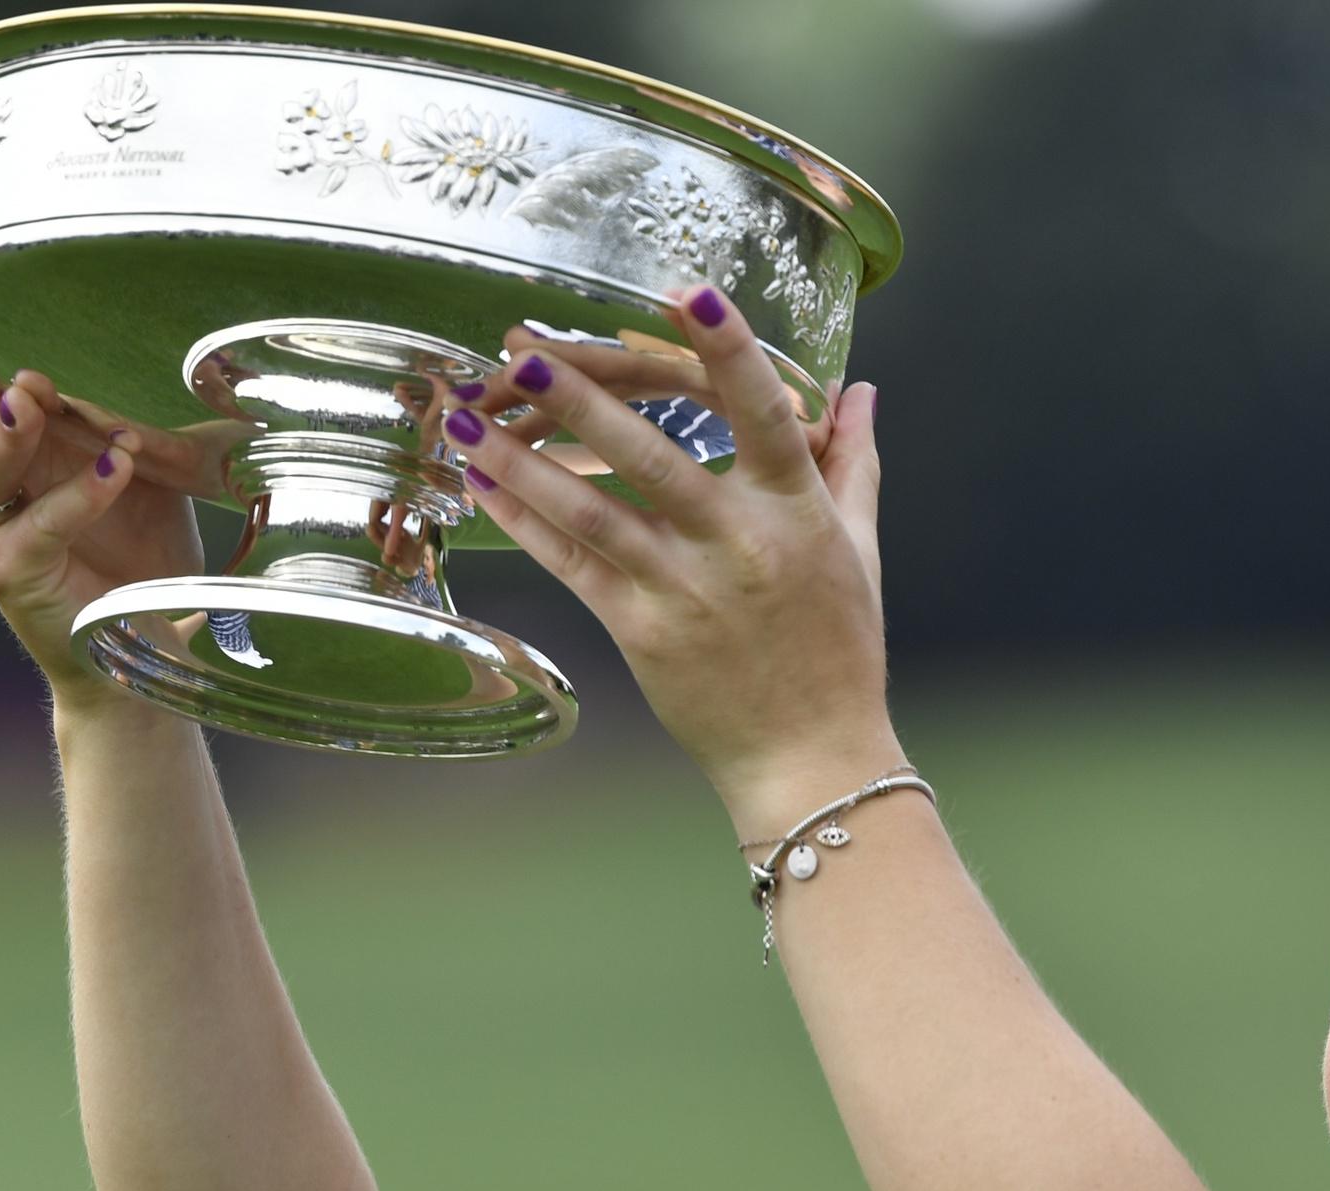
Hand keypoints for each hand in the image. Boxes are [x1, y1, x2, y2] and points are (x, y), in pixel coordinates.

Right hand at [0, 229, 206, 710]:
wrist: (139, 642)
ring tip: (29, 388)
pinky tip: (119, 463)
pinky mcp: (12, 572)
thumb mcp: (132, 455)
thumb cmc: (133, 541)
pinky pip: (44, 522)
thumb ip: (117, 402)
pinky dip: (82, 492)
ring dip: (3, 425)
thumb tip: (156, 326)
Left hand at [443, 284, 895, 831]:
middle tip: (525, 350)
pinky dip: (523, 521)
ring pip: (593, 511)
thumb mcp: (858, 551)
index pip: (766, 414)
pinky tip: (482, 482)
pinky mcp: (642, 632)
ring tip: (468, 413)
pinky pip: (572, 565)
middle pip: (654, 456)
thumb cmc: (836, 652)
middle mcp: (739, 545)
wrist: (811, 757)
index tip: (689, 293)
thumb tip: (861, 389)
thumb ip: (852, 462)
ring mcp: (684, 590)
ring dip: (524, 459)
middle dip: (584, 399)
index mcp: (797, 513)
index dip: (730, 351)